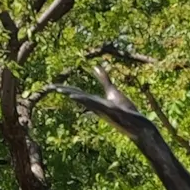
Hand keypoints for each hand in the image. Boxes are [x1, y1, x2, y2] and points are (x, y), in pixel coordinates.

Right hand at [44, 80, 161, 142]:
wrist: (138, 124)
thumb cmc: (124, 109)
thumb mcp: (112, 91)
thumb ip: (103, 79)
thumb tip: (95, 65)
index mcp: (94, 101)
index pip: (77, 93)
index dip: (66, 89)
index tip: (52, 86)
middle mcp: (97, 106)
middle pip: (80, 97)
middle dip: (67, 92)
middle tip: (52, 87)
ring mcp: (105, 109)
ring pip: (89, 102)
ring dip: (78, 97)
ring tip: (66, 93)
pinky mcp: (115, 110)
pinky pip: (103, 106)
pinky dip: (95, 103)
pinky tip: (91, 100)